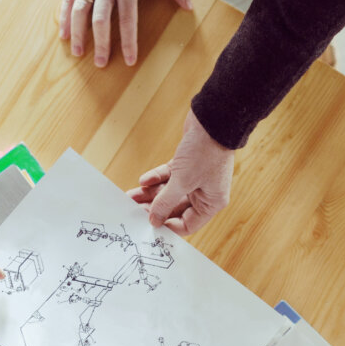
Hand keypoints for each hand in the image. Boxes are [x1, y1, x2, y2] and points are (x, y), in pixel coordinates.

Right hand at [58, 0, 191, 66]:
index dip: (129, 41)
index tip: (129, 60)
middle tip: (101, 64)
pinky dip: (64, 16)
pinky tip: (63, 33)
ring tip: (78, 53)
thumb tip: (188, 5)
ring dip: (79, 34)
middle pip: (101, 20)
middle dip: (101, 44)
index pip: (128, 18)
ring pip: (81, 11)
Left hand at [128, 109, 233, 234]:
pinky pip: (168, 177)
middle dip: (155, 208)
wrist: (212, 119)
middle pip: (175, 208)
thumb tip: (154, 220)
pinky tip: (143, 180)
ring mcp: (195, 178)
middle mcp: (204, 193)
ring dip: (151, 193)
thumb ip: (166, 202)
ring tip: (132, 196)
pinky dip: (156, 178)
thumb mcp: (183, 182)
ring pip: (169, 192)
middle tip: (135, 211)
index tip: (149, 225)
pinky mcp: (186, 165)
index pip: (188, 225)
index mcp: (211, 203)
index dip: (168, 225)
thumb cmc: (206, 152)